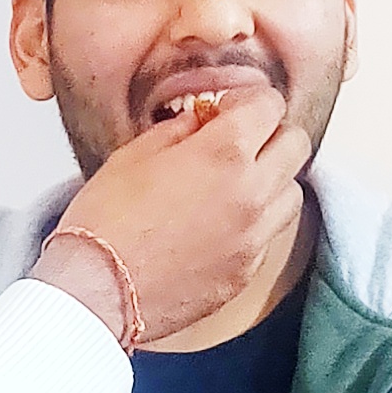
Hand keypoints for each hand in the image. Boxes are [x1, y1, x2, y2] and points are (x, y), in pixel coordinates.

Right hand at [32, 93, 312, 348]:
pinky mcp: (246, 272)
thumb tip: (202, 123)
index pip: (270, 104)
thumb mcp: (134, 154)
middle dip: (271, 135)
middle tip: (239, 144)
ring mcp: (254, 237)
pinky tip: (220, 226)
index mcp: (225, 152)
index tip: (229, 110)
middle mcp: (251, 193)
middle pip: (295, 145)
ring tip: (234, 187)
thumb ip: (180, 130)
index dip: (249, 101)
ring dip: (271, 182)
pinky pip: (268, 236)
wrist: (96, 291)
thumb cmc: (105, 222)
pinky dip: (254, 224)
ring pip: (291, 193)